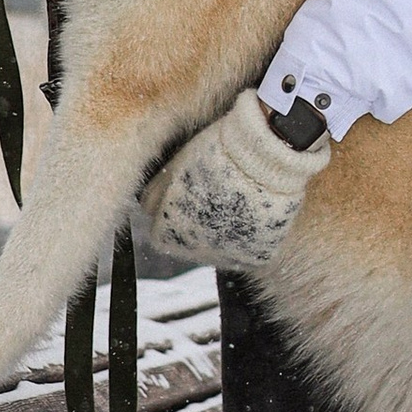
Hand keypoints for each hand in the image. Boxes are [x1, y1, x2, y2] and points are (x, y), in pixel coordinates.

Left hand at [141, 88, 330, 266]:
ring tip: (236, 202)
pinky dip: (250, 237)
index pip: (161, 238)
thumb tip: (147, 211)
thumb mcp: (171, 170)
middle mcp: (197, 253)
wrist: (264, 154)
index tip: (185, 199)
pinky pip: (248, 253)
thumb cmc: (214, 154)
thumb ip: (152, 198)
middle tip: (214, 198)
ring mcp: (230, 257)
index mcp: (170, 235)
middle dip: (197, 228)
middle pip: (190, 247)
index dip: (171, 217)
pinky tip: (253, 212)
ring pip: (220, 252)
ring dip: (223, 234)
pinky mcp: (259, 256)